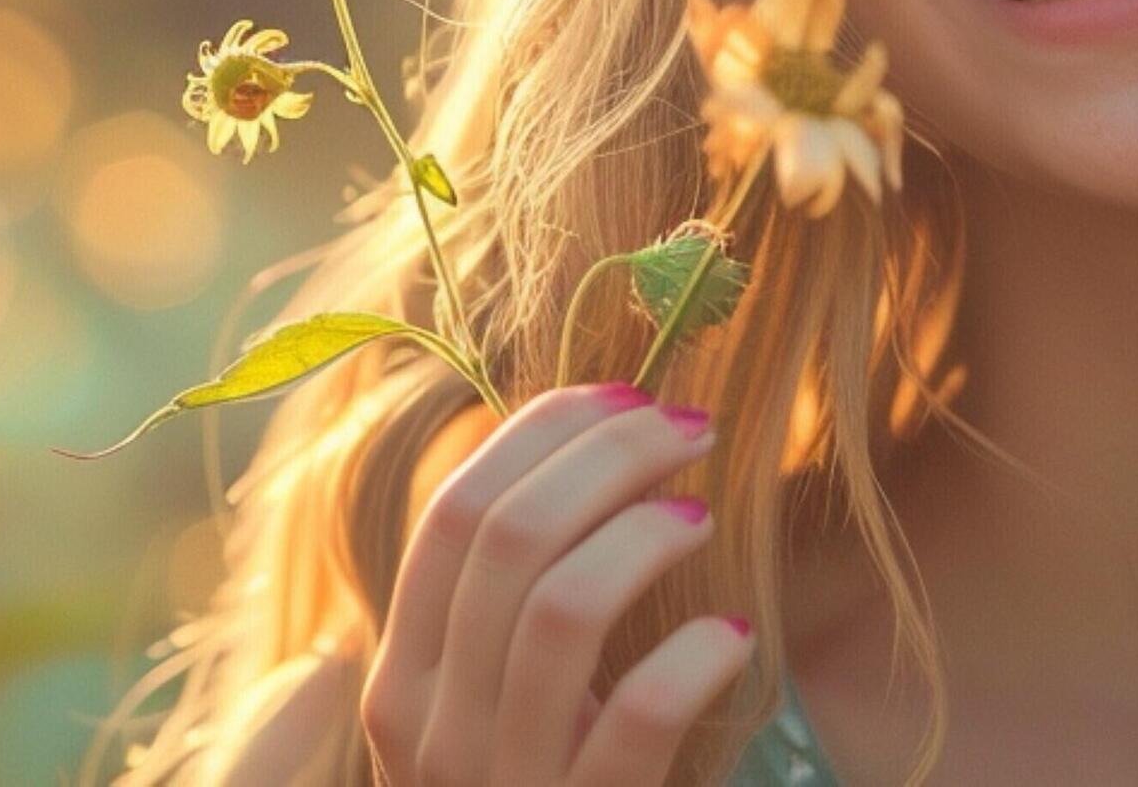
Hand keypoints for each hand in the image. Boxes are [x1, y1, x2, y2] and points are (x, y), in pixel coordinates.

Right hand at [359, 382, 753, 784]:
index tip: (627, 390)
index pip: (451, 513)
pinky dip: (691, 662)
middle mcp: (429, 728)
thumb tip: (579, 446)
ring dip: (643, 535)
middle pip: (502, 537)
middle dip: (605, 454)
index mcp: (403, 676)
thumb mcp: (496, 705)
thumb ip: (506, 606)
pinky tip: (734, 639)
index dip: (542, 432)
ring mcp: (498, 782)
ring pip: (558, 607)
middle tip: (689, 426)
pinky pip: (633, 721)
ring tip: (704, 514)